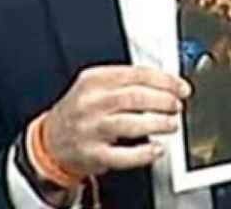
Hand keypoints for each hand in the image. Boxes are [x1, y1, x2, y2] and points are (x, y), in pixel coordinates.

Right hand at [43, 65, 190, 175]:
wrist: (51, 141)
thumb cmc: (80, 111)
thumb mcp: (96, 86)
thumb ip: (127, 81)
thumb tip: (166, 82)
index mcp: (94, 80)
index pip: (136, 74)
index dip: (165, 80)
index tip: (180, 87)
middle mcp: (90, 103)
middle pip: (135, 97)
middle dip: (164, 100)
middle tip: (177, 105)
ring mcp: (90, 129)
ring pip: (131, 123)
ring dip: (158, 123)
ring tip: (171, 124)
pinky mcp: (92, 154)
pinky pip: (123, 156)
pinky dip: (145, 153)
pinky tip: (157, 149)